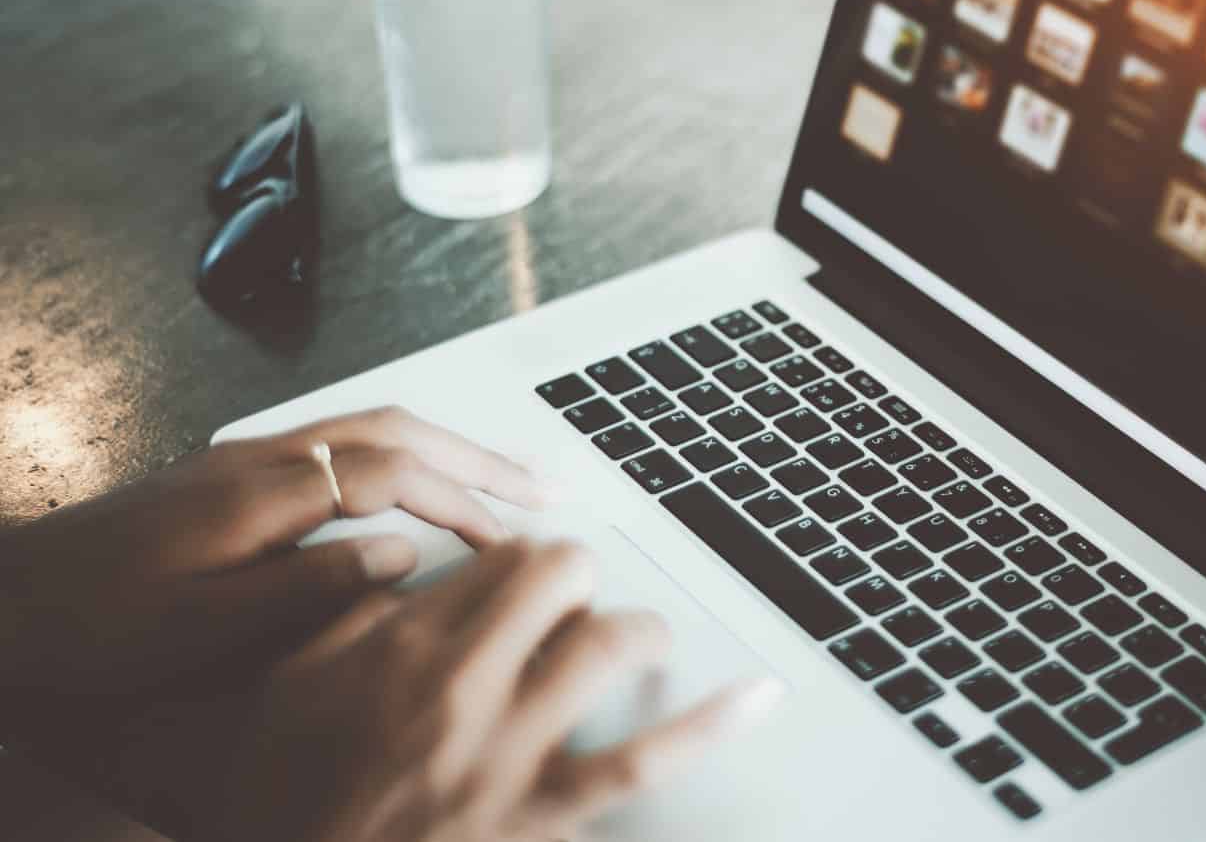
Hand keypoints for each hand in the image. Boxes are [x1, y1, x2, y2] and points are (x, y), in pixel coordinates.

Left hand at [0, 406, 542, 704]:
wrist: (5, 600)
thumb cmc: (90, 623)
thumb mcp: (200, 626)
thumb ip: (307, 586)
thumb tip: (404, 553)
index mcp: (261, 493)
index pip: (392, 476)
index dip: (464, 503)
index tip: (512, 541)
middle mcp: (260, 458)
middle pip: (396, 429)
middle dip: (480, 454)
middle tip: (546, 483)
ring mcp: (246, 457)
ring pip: (371, 425)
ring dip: (447, 446)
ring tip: (505, 473)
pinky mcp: (232, 471)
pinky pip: (342, 437)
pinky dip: (403, 449)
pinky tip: (417, 475)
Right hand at [213, 542, 783, 841]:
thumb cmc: (280, 797)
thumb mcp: (288, 689)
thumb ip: (350, 618)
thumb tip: (411, 568)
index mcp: (399, 647)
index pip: (499, 558)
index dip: (527, 560)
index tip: (529, 577)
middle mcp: (461, 687)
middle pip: (560, 578)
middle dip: (579, 577)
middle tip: (577, 600)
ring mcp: (507, 754)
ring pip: (605, 648)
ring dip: (636, 631)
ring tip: (644, 637)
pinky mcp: (538, 817)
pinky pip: (637, 766)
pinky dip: (705, 726)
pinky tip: (757, 697)